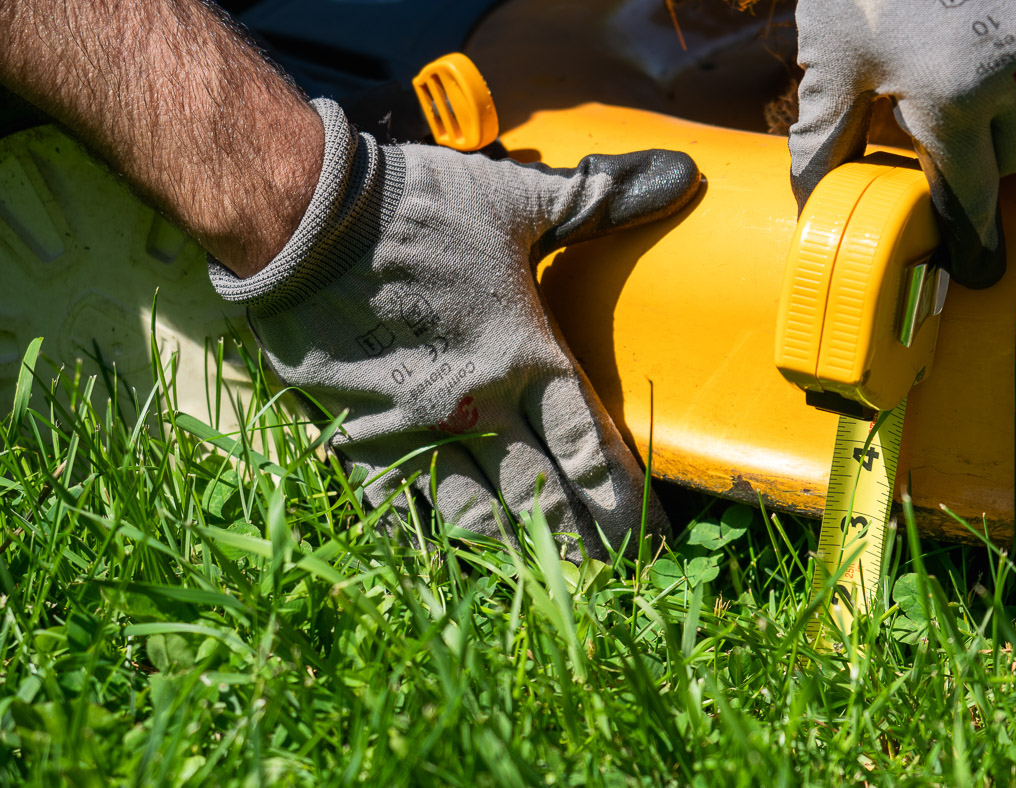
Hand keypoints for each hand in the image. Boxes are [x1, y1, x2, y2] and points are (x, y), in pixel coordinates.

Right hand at [210, 100, 700, 554]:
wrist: (303, 217)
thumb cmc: (420, 207)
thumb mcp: (518, 203)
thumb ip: (601, 202)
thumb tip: (682, 174)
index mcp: (525, 355)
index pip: (589, 446)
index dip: (626, 497)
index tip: (655, 537)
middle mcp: (477, 407)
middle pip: (544, 498)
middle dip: (586, 545)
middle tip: (620, 581)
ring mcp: (416, 431)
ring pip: (478, 518)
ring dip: (520, 557)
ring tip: (557, 592)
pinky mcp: (360, 438)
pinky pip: (402, 510)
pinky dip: (431, 547)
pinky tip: (455, 575)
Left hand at [788, 0, 1015, 287]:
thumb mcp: (835, 50)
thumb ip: (826, 128)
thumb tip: (815, 197)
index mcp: (953, 101)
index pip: (973, 195)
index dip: (974, 232)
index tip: (981, 266)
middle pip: (1015, 158)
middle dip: (984, 150)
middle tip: (947, 117)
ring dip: (1012, 100)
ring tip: (965, 54)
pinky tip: (994, 24)